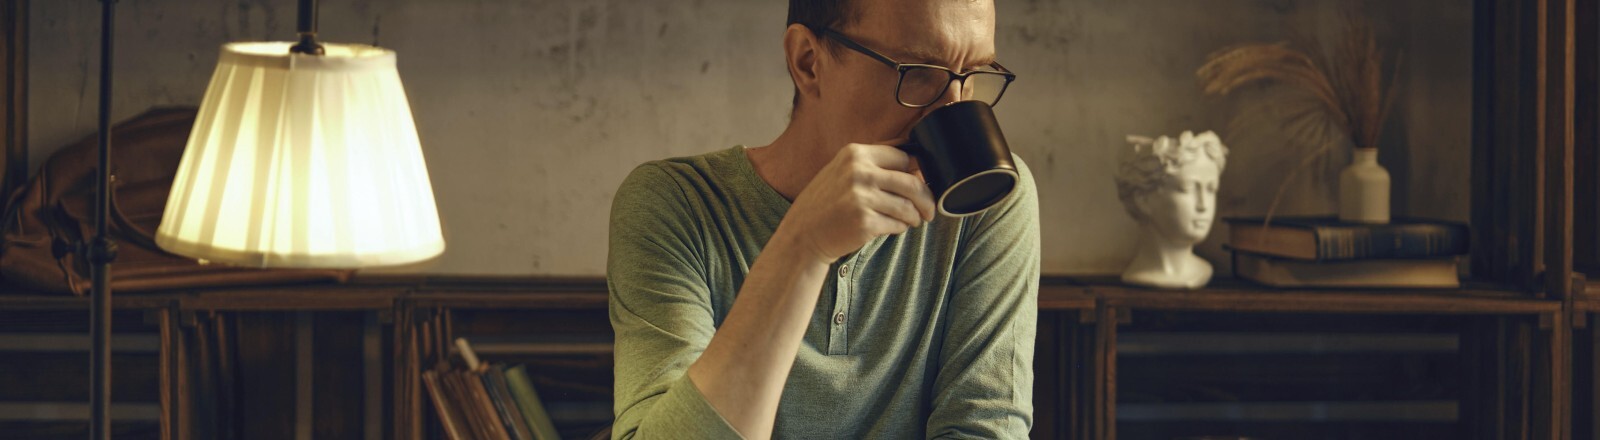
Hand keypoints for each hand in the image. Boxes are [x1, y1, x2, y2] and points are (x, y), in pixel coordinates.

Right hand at [772, 142, 936, 264]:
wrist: (803, 234)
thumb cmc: (826, 203)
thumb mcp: (843, 171)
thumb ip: (874, 164)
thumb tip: (916, 164)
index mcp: (856, 154)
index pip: (904, 157)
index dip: (917, 171)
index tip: (922, 182)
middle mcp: (858, 172)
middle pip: (912, 182)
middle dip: (926, 198)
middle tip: (929, 209)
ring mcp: (861, 198)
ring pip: (907, 206)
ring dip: (913, 216)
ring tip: (910, 221)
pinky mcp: (864, 222)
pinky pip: (897, 224)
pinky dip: (900, 228)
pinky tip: (892, 228)